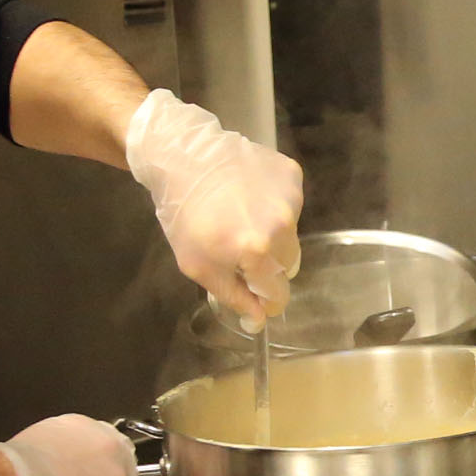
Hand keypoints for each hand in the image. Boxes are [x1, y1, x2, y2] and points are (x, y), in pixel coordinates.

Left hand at [124, 92, 303, 327]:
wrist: (183, 154)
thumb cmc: (183, 215)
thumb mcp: (198, 265)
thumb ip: (233, 296)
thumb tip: (259, 320)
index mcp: (258, 251)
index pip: (279, 291)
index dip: (267, 298)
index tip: (257, 296)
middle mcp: (282, 225)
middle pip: (288, 262)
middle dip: (267, 262)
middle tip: (240, 249)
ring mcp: (290, 197)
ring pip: (290, 232)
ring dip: (271, 231)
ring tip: (240, 214)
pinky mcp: (292, 175)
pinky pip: (290, 203)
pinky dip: (274, 204)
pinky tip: (249, 193)